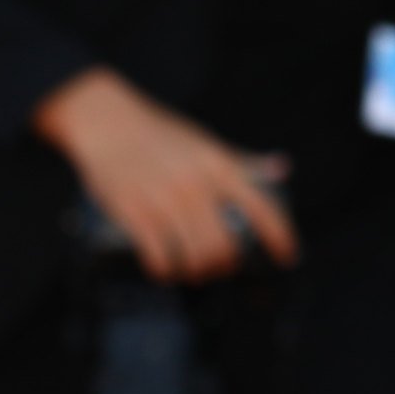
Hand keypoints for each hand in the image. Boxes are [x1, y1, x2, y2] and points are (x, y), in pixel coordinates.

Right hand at [32, 68, 296, 281]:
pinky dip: (166, 271)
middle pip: (227, 246)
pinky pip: (159, 257)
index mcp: (219, 167)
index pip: (263, 208)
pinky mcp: (133, 211)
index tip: (287, 257)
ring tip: (194, 271)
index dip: (280, 238)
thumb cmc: (160, 134)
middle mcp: (197, 186)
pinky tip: (166, 270)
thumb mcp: (206, 143)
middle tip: (220, 267)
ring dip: (198, 272)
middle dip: (227, 265)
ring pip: (196, 257)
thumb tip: (283, 168)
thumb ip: (243, 162)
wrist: (107, 121)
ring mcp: (164, 200)